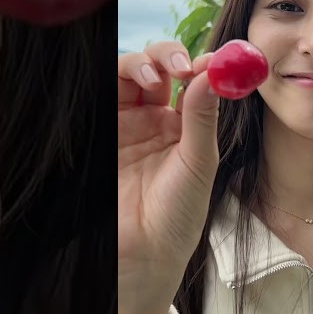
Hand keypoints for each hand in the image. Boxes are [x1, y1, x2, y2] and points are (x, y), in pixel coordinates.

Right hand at [117, 41, 221, 313]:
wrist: (143, 257)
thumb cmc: (178, 217)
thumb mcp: (199, 165)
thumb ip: (202, 119)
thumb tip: (212, 74)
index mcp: (184, 126)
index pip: (192, 79)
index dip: (201, 64)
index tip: (213, 61)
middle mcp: (153, 119)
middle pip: (157, 68)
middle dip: (168, 57)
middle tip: (181, 65)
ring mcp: (123, 125)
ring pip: (127, 75)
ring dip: (141, 64)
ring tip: (155, 75)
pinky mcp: (99, 133)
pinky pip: (103, 97)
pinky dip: (114, 80)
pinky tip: (131, 84)